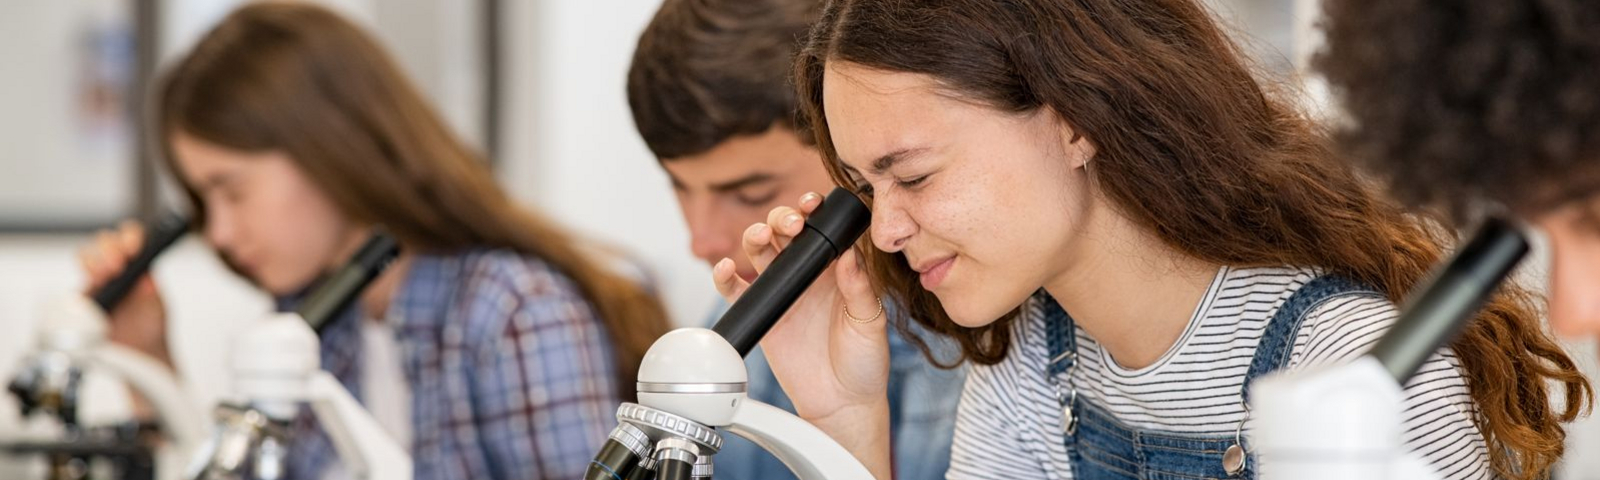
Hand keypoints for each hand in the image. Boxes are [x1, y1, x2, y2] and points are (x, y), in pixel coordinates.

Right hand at [78, 221, 171, 367]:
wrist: (139, 353)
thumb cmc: (152, 329)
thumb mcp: (158, 307)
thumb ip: (151, 292)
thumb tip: (146, 277)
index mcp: (139, 266)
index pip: (133, 238)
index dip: (131, 237)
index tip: (134, 249)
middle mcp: (118, 269)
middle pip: (106, 240)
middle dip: (111, 247)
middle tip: (118, 265)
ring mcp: (99, 280)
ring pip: (88, 253)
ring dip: (95, 258)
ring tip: (105, 275)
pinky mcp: (84, 295)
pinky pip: (76, 278)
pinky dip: (82, 274)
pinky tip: (94, 283)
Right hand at [712, 192, 892, 477]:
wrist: (841, 403)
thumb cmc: (863, 361)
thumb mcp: (870, 322)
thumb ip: (859, 289)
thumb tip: (849, 256)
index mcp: (836, 269)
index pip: (820, 229)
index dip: (813, 210)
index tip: (811, 204)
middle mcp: (807, 275)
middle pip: (784, 232)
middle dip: (781, 219)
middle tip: (790, 225)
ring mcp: (783, 292)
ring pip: (759, 252)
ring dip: (754, 237)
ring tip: (758, 238)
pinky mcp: (763, 313)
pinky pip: (737, 289)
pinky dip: (725, 276)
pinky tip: (725, 268)